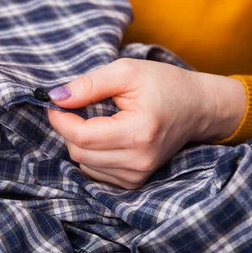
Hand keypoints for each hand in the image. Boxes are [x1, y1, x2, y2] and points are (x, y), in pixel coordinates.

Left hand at [46, 58, 245, 188]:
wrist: (197, 107)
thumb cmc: (163, 84)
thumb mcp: (126, 72)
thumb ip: (88, 84)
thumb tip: (55, 98)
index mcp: (138, 132)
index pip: (82, 136)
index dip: (60, 119)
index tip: (54, 103)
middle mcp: (139, 161)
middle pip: (79, 152)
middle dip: (69, 128)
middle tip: (77, 106)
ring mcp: (138, 175)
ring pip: (83, 164)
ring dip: (80, 141)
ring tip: (99, 119)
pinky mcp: (135, 181)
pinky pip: (95, 171)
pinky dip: (91, 153)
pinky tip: (106, 135)